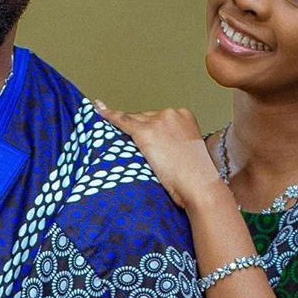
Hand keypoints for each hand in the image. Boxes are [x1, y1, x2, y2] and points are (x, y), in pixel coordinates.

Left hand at [93, 100, 220, 211]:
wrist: (200, 185)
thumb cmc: (197, 177)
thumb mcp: (189, 153)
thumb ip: (175, 144)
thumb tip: (160, 149)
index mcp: (185, 116)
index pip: (157, 118)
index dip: (147, 128)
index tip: (141, 134)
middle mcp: (171, 113)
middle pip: (144, 118)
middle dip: (137, 131)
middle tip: (137, 151)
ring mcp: (158, 121)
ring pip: (132, 121)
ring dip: (125, 130)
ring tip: (117, 140)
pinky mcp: (145, 133)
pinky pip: (122, 121)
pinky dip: (109, 116)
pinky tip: (98, 112)